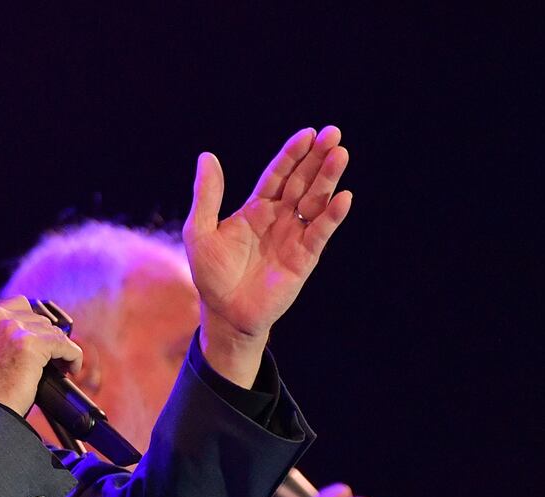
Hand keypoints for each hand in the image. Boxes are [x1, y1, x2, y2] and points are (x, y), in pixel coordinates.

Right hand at [0, 296, 82, 414]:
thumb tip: (23, 333)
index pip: (17, 306)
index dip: (31, 325)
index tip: (39, 340)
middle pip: (36, 317)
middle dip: (45, 338)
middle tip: (49, 358)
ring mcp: (12, 328)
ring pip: (52, 331)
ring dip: (58, 348)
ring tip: (59, 365)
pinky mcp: (31, 343)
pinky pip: (64, 344)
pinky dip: (72, 356)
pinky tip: (70, 368)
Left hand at [185, 126, 351, 385]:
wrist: (225, 314)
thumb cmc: (211, 274)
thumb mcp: (201, 230)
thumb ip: (208, 195)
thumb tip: (207, 156)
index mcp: (257, 208)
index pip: (279, 175)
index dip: (293, 154)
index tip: (308, 133)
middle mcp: (279, 218)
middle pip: (302, 182)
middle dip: (317, 158)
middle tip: (334, 134)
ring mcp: (294, 237)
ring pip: (315, 202)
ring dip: (328, 180)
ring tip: (340, 155)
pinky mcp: (304, 259)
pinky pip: (319, 233)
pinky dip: (331, 216)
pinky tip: (343, 198)